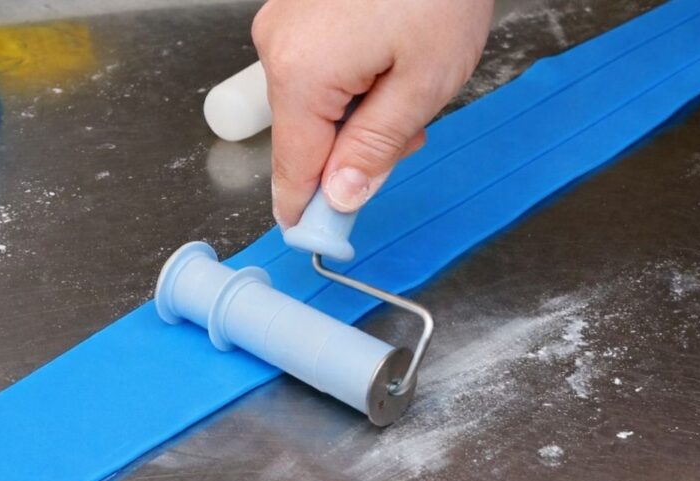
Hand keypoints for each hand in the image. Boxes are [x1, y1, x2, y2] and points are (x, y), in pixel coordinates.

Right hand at [252, 0, 493, 228]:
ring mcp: (281, 26)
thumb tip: (340, 198)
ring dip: (356, 114)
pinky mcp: (294, 14)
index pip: (293, 172)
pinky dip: (350, 82)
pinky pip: (314, 72)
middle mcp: (276, 49)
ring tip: (405, 77)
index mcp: (302, 73)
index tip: (328, 239)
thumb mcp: (423, 83)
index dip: (312, 213)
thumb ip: (376, 148)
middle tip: (408, 129)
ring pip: (312, 107)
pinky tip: (386, 57)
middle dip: (353, 152)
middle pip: (304, 140)